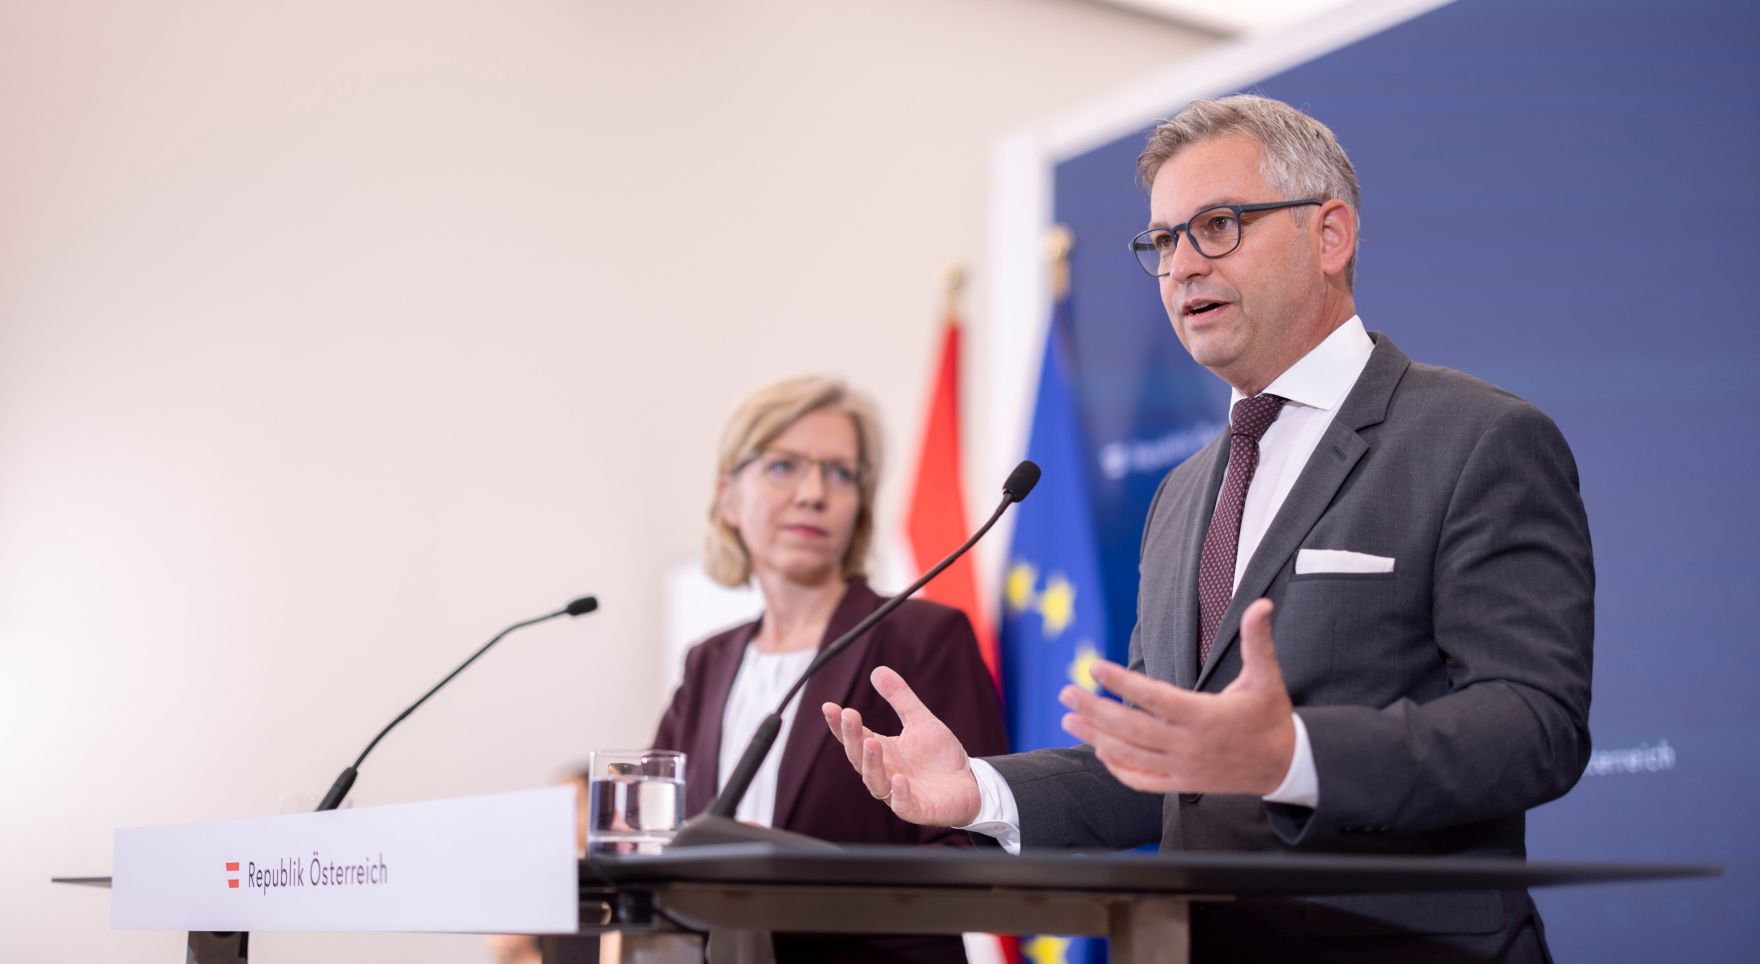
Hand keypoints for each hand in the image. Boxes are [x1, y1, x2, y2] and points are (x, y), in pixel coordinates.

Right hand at [821, 666, 982, 827]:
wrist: (970, 783)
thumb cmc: (939, 756)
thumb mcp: (920, 720)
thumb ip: (900, 698)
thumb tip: (878, 670)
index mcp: (882, 751)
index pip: (855, 737)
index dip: (840, 725)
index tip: (830, 707)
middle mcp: (885, 772)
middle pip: (859, 758)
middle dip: (852, 738)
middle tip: (849, 717)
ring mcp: (899, 792)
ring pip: (876, 782)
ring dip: (871, 764)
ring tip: (871, 743)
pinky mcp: (918, 808)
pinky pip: (904, 804)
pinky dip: (899, 794)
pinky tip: (900, 779)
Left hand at [1060, 598, 1295, 794]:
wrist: (1285, 766)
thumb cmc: (1271, 716)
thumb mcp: (1268, 677)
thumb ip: (1259, 640)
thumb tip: (1262, 603)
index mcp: (1206, 716)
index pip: (1154, 698)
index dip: (1122, 683)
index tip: (1093, 667)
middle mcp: (1189, 745)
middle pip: (1132, 729)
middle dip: (1094, 710)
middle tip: (1065, 692)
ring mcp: (1183, 768)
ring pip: (1130, 755)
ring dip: (1096, 737)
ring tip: (1068, 717)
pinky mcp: (1182, 784)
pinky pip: (1142, 780)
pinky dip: (1117, 767)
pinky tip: (1099, 750)